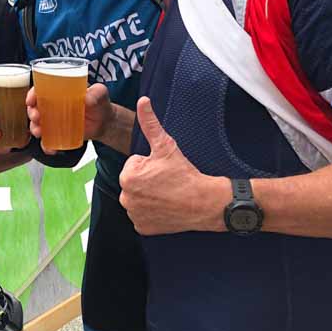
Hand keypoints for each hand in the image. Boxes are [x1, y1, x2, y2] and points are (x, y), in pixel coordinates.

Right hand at [27, 83, 111, 153]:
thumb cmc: (100, 104)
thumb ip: (97, 93)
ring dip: (35, 128)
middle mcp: (53, 105)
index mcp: (59, 91)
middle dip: (32, 113)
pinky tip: (50, 148)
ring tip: (39, 133)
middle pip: (35, 107)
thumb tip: (87, 99)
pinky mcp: (59, 133)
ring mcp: (55, 120)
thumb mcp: (100, 93)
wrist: (105, 122)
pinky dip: (46, 145)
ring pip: (38, 124)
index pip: (40, 89)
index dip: (32, 94)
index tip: (31, 100)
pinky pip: (48, 140)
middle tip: (36, 117)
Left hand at [118, 98, 228, 234]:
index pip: (133, 165)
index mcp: (127, 177)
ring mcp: (134, 215)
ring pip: (138, 198)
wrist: (205, 203)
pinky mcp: (143, 228)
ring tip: (167, 193)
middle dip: (147, 180)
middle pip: (134, 182)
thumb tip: (143, 101)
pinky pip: (142, 216)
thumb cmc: (185, 174)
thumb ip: (150, 123)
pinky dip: (151, 212)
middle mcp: (126, 198)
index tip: (162, 170)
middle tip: (166, 182)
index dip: (149, 165)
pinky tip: (165, 207)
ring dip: (148, 195)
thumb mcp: (165, 145)